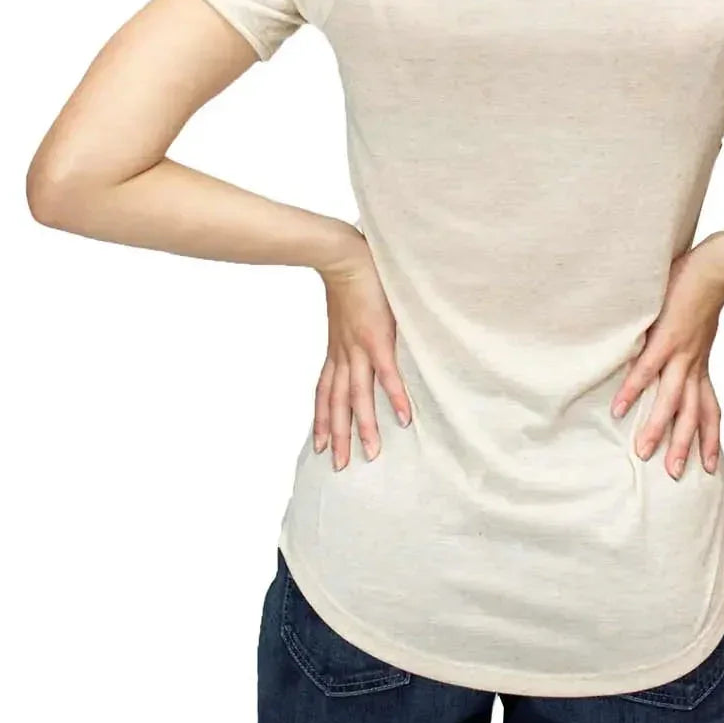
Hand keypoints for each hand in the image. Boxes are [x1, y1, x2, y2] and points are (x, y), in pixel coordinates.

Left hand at [312, 227, 411, 469]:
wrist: (344, 256)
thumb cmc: (350, 276)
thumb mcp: (345, 311)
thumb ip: (352, 325)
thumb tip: (359, 330)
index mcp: (337, 349)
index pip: (324, 392)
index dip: (321, 420)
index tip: (319, 445)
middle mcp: (344, 354)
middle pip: (337, 403)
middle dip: (337, 436)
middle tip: (339, 466)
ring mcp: (360, 348)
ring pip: (357, 397)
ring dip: (363, 427)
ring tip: (369, 454)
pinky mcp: (378, 339)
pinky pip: (387, 375)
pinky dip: (393, 398)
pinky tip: (403, 418)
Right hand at [609, 246, 723, 479]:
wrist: (716, 268)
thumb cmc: (704, 290)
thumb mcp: (700, 326)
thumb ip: (688, 340)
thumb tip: (678, 345)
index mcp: (700, 363)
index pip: (709, 409)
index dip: (710, 437)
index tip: (711, 464)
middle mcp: (693, 364)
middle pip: (691, 414)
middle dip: (685, 446)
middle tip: (677, 476)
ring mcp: (680, 353)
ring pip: (671, 400)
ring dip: (660, 428)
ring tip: (644, 452)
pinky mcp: (665, 339)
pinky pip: (646, 370)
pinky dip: (633, 389)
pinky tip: (620, 407)